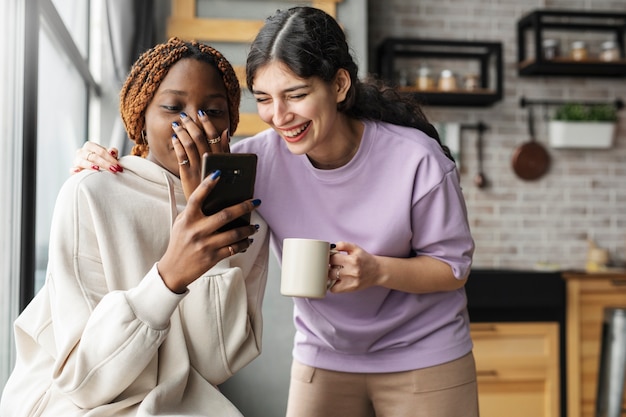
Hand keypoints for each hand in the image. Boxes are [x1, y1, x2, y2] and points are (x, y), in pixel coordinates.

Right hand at [71, 142, 121, 173]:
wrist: (95, 170)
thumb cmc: (103, 161)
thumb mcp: (110, 156)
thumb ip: (112, 152)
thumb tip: (112, 152)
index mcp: (90, 146)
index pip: (100, 151)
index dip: (110, 158)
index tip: (118, 166)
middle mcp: (82, 152)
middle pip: (93, 156)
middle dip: (104, 163)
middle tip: (114, 170)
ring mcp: (77, 160)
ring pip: (82, 161)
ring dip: (90, 165)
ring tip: (97, 168)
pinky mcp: (74, 170)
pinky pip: (72, 170)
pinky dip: (74, 170)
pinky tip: (78, 171)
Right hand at [157, 171, 260, 293]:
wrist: (173, 269)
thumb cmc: (179, 242)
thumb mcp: (181, 223)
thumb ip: (194, 211)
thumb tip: (216, 199)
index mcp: (188, 219)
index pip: (196, 197)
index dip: (207, 184)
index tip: (218, 173)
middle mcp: (197, 230)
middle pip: (225, 215)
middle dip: (244, 207)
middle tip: (256, 202)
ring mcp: (206, 245)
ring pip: (234, 233)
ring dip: (248, 229)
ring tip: (254, 226)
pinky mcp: (213, 257)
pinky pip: (234, 248)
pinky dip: (244, 243)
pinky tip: (248, 240)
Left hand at [172, 112, 230, 199]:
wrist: (212, 209)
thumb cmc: (221, 186)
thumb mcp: (227, 168)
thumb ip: (225, 150)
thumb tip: (225, 131)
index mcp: (221, 159)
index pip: (214, 136)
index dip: (206, 123)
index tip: (200, 113)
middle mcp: (210, 163)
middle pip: (199, 138)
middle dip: (191, 124)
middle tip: (185, 116)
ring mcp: (198, 169)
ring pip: (189, 145)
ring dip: (182, 131)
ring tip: (177, 124)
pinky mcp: (188, 176)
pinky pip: (181, 156)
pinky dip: (177, 145)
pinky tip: (174, 138)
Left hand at [328, 241, 381, 292]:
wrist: (378, 271)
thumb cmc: (365, 259)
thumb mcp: (355, 248)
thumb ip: (343, 245)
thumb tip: (330, 247)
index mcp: (353, 260)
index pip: (332, 258)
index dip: (328, 257)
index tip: (329, 257)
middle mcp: (352, 271)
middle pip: (330, 270)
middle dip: (328, 267)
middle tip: (331, 265)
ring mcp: (351, 281)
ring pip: (330, 280)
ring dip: (329, 276)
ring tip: (333, 272)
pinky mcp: (351, 288)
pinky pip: (334, 289)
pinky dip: (332, 285)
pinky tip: (336, 280)